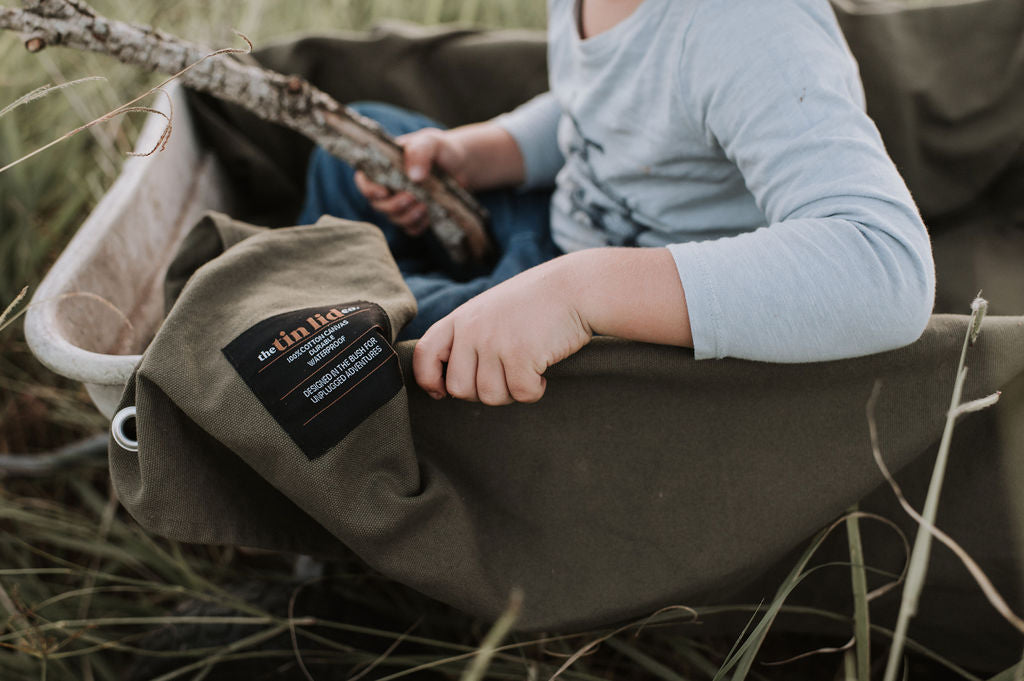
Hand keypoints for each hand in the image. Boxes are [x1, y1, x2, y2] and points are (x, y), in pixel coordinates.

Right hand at [354, 127, 468, 236]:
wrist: (460, 163)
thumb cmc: (440, 148)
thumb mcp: (430, 142)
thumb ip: (419, 152)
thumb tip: (414, 176)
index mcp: (385, 166)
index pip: (364, 181)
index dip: (368, 190)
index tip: (383, 192)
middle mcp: (389, 186)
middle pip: (378, 205)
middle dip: (393, 205)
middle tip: (412, 197)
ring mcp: (402, 202)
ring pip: (394, 218)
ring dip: (407, 217)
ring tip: (424, 206)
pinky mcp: (416, 215)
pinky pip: (410, 228)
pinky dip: (418, 226)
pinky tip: (429, 215)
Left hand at [413, 258, 591, 404]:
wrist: (577, 286)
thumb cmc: (538, 301)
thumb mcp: (491, 309)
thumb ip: (470, 336)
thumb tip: (451, 384)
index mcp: (461, 318)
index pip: (424, 354)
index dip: (428, 380)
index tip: (442, 391)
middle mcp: (472, 330)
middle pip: (459, 389)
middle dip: (483, 392)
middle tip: (506, 377)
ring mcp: (495, 342)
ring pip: (491, 396)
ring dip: (512, 392)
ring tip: (526, 371)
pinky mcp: (521, 355)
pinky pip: (521, 394)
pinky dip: (535, 390)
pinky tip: (542, 372)